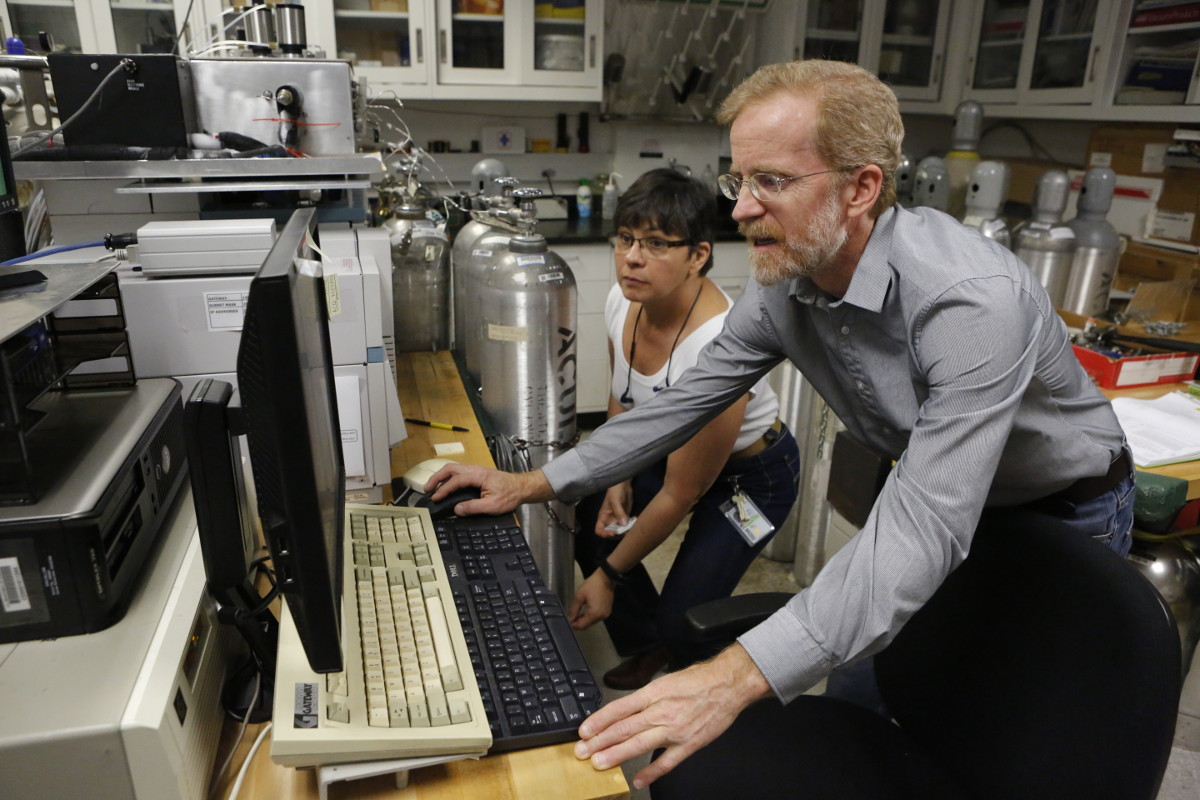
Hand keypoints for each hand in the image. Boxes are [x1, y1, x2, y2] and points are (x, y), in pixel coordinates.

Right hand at [425, 463, 552, 515]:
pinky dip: (449, 477)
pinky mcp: (478, 473)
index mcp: (478, 476)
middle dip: (436, 477)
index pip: (455, 481)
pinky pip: (459, 472)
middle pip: (450, 468)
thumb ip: (473, 507)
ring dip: (442, 476)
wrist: (522, 487)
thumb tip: (456, 510)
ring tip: (433, 487)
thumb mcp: (492, 505)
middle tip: (427, 489)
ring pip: (454, 468)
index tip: (434, 498)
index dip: (443, 490)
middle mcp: (475, 469)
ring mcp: (476, 470)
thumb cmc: (510, 496)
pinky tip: (447, 485)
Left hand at [568, 570, 613, 629]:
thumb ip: (573, 609)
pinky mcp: (607, 611)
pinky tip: (585, 610)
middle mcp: (601, 617)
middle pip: (587, 625)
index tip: (567, 621)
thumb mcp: (579, 596)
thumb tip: (569, 619)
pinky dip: (590, 616)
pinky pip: (597, 618)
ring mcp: (606, 614)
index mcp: (594, 614)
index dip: (573, 625)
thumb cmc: (592, 585)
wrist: (606, 578)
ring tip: (577, 613)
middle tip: (570, 616)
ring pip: (592, 622)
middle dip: (578, 622)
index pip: (582, 626)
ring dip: (584, 620)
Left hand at [573, 644, 771, 788]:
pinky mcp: (689, 744)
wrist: (728, 685)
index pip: (619, 708)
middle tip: (583, 751)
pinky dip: (651, 772)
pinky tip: (637, 780)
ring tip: (599, 763)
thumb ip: (645, 697)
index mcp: (653, 693)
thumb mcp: (666, 681)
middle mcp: (661, 711)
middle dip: (600, 741)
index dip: (599, 720)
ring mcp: (674, 730)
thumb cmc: (698, 680)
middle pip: (624, 728)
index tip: (584, 731)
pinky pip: (667, 762)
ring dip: (617, 755)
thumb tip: (624, 710)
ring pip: (639, 744)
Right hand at [595, 481, 632, 536]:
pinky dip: (632, 525)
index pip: (599, 530)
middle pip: (611, 533)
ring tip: (633, 524)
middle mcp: (610, 520)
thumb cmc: (615, 490)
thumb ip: (619, 512)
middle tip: (626, 530)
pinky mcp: (626, 517)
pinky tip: (636, 518)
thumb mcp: (615, 500)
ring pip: (621, 531)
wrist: (623, 484)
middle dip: (619, 534)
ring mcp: (618, 519)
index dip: (604, 534)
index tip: (613, 533)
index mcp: (603, 517)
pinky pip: (628, 525)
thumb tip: (623, 524)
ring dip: (627, 530)